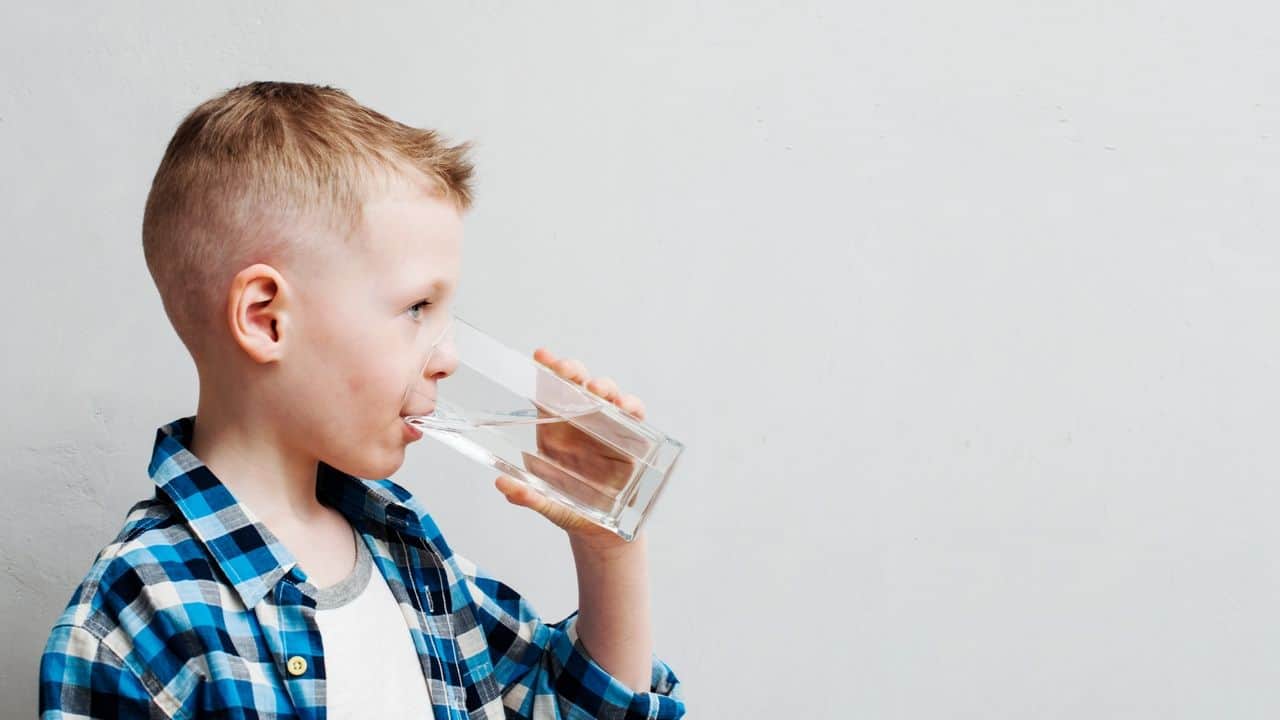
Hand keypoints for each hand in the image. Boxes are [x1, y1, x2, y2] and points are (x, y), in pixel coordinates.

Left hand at [494, 347, 647, 547]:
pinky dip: (631, 406)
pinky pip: (633, 416)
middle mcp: (579, 422)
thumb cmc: (569, 509)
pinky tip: (626, 407)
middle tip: (570, 371)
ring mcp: (605, 428)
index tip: (542, 355)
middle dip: (574, 371)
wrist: (599, 532)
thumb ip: (525, 494)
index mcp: (554, 429)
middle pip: (577, 385)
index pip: (548, 392)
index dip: (546, 370)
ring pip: (606, 395)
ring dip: (604, 386)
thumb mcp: (545, 502)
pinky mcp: (630, 439)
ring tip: (599, 391)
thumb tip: (502, 483)